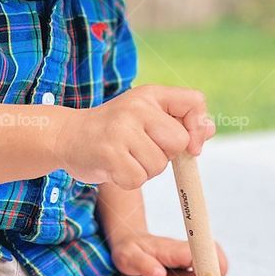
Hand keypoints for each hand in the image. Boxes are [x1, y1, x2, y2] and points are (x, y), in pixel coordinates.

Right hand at [56, 86, 215, 188]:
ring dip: (144, 170)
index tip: (192, 146)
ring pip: (158, 165)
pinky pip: (137, 179)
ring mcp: (121, 129)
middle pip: (178, 142)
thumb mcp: (145, 117)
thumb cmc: (112, 131)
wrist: (66, 137)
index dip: (198, 127)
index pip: (194, 102)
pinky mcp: (109, 153)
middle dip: (165, 156)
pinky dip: (127, 180)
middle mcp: (136, 107)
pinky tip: (113, 167)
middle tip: (140, 151)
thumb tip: (208, 129)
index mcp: (150, 95)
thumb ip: (177, 121)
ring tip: (123, 158)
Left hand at [110, 231, 229, 275]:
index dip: (207, 268)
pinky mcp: (190, 262)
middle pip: (215, 255)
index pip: (201, 252)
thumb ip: (143, 264)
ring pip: (215, 261)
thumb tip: (159, 274)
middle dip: (218, 274)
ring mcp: (190, 255)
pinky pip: (209, 268)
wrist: (128, 241)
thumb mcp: (128, 258)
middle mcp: (186, 250)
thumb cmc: (128, 250)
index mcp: (174, 248)